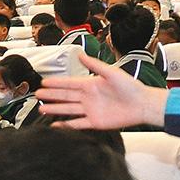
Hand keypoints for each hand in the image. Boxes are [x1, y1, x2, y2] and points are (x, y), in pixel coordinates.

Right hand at [35, 52, 169, 129]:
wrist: (142, 104)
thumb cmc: (130, 87)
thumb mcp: (111, 72)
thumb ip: (95, 65)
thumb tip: (81, 54)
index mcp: (91, 84)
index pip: (69, 83)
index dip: (56, 83)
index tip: (44, 82)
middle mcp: (88, 97)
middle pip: (65, 96)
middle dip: (51, 95)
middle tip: (37, 94)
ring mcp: (90, 110)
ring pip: (68, 109)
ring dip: (54, 108)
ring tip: (41, 109)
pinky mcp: (95, 122)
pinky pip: (77, 123)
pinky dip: (66, 125)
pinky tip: (56, 124)